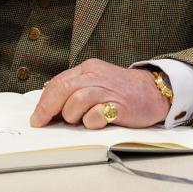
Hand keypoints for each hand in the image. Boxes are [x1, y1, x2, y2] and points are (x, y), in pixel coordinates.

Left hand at [30, 59, 169, 129]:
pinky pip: (96, 115)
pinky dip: (90, 121)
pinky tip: (95, 122)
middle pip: (63, 89)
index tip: (37, 117)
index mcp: (88, 69)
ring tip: (79, 121)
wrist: (155, 91)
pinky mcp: (120, 106)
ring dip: (72, 115)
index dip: (44, 102)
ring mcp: (108, 90)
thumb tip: (51, 109)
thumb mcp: (97, 82)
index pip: (58, 82)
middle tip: (43, 123)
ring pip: (76, 101)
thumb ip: (76, 90)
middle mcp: (96, 75)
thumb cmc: (123, 90)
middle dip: (48, 109)